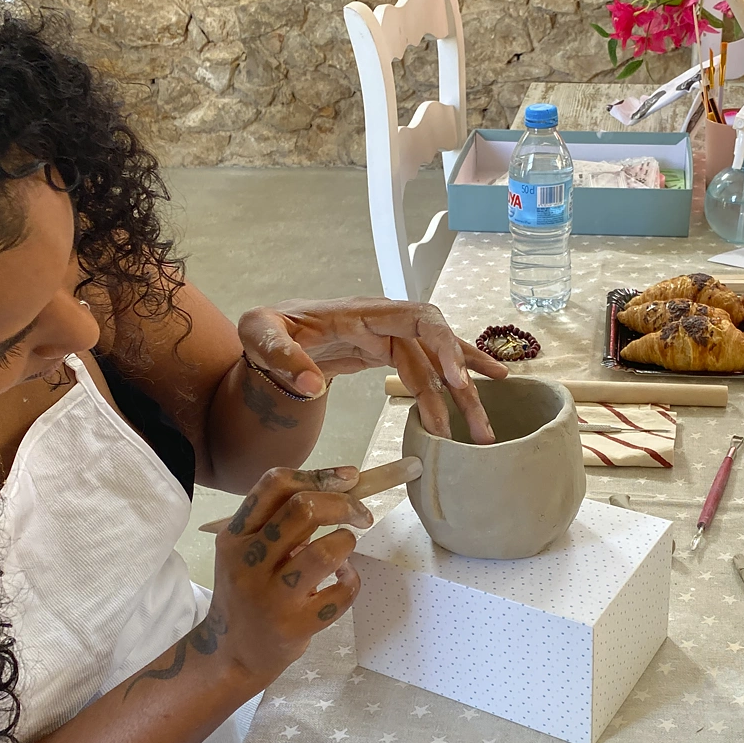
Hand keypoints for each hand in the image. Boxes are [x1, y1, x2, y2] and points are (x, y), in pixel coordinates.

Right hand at [209, 466, 369, 688]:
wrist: (230, 654)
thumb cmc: (248, 590)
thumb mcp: (247, 550)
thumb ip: (280, 519)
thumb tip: (343, 482)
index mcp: (235, 535)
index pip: (275, 485)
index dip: (319, 474)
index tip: (349, 478)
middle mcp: (248, 562)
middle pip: (303, 509)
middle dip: (344, 504)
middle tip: (360, 514)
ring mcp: (271, 597)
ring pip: (324, 551)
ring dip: (346, 542)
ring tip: (344, 548)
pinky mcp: (294, 627)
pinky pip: (341, 593)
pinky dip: (352, 579)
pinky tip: (343, 580)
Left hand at [238, 298, 507, 443]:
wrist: (267, 336)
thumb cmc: (266, 330)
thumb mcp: (259, 335)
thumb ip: (282, 356)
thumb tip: (312, 386)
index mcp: (364, 312)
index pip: (419, 320)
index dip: (443, 347)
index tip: (456, 382)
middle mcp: (386, 320)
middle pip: (439, 346)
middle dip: (463, 385)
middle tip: (478, 428)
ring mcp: (390, 337)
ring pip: (439, 362)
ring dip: (464, 395)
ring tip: (484, 430)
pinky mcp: (388, 354)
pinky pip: (429, 367)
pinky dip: (455, 381)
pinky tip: (480, 393)